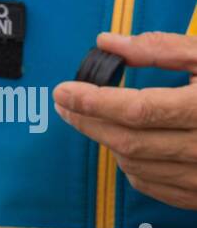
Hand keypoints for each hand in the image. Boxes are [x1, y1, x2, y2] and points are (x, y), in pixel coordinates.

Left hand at [54, 31, 196, 209]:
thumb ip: (164, 49)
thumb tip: (110, 43)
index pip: (138, 110)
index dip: (94, 102)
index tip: (64, 91)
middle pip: (128, 141)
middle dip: (88, 121)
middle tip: (65, 103)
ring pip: (135, 164)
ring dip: (107, 141)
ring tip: (94, 117)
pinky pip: (152, 183)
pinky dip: (130, 163)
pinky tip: (126, 143)